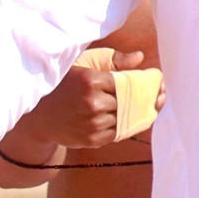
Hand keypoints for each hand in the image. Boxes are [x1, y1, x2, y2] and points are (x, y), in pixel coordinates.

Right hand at [15, 49, 147, 150]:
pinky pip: (118, 133)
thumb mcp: (84, 63)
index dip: (145, 81)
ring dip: (140, 113)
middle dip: (148, 97)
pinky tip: (135, 118)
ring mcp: (92, 124)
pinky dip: (128, 125)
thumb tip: (140, 57)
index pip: (128, 82)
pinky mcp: (91, 140)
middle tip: (161, 94)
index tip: (156, 78)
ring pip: (126, 118)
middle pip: (130, 101)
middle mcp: (93, 104)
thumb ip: (113, 59)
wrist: (38, 115)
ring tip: (151, 105)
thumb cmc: (63, 82)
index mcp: (91, 81)